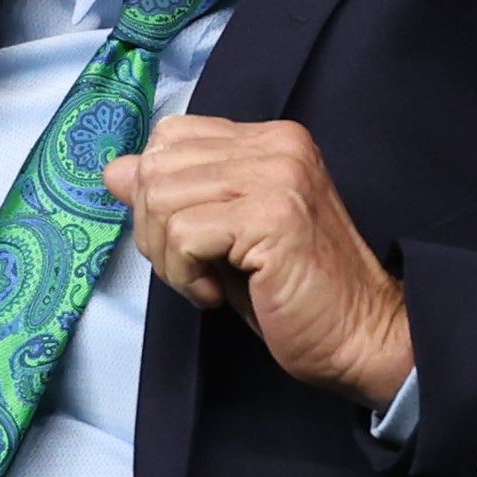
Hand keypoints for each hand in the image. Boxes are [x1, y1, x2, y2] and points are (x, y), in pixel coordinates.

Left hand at [107, 117, 411, 404]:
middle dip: (152, 229)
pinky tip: (216, 295)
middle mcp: (278, 145)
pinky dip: (184, 275)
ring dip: (167, 257)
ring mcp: (279, 176)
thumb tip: (114, 170)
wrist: (362, 339)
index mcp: (270, 141)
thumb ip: (175, 196)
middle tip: (191, 271)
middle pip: (156, 165)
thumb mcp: (223, 236)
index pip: (170, 137)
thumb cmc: (295, 296)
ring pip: (161, 197)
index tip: (185, 243)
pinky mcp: (275, 216)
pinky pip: (183, 234)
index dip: (155, 195)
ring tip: (206, 284)